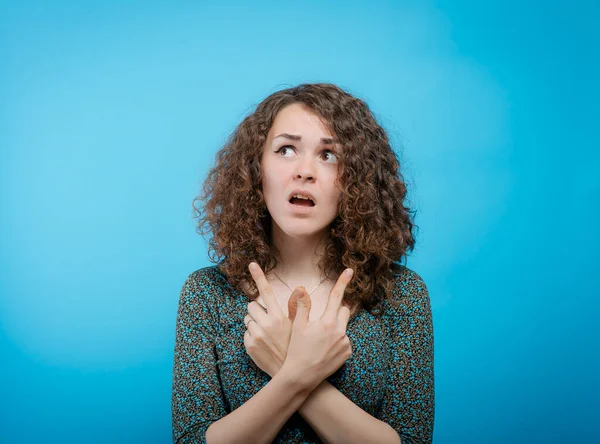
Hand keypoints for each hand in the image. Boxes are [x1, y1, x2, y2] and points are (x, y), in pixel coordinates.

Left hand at [243, 262, 300, 377]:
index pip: (266, 291)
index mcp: (278, 317)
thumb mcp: (300, 326)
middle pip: (252, 305)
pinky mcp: (248, 346)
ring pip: (247, 318)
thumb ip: (296, 306)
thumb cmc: (297, 347)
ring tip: (267, 332)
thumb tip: (300, 287)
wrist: (292, 374)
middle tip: (268, 319)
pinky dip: (251, 335)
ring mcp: (255, 336)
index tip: (251, 263)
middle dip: (257, 309)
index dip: (259, 276)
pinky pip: (246, 333)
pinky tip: (262, 343)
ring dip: (254, 321)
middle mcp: (266, 324)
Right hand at [280, 268, 353, 390]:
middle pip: (343, 311)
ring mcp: (345, 343)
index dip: (343, 282)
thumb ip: (302, 306)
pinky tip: (325, 350)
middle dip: (335, 311)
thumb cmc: (297, 350)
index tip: (350, 270)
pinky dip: (337, 341)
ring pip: (343, 327)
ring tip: (320, 340)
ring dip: (335, 328)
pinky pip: (345, 340)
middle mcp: (339, 331)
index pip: (336, 296)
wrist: (302, 376)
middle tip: (322, 320)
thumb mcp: (298, 326)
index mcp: (327, 322)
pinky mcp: (348, 353)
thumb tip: (301, 288)